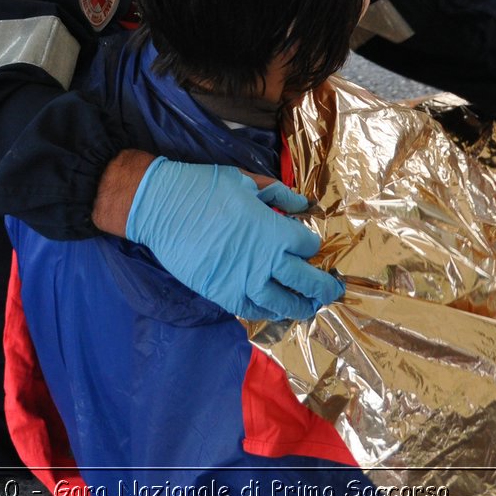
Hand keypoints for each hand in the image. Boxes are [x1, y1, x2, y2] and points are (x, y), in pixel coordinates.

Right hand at [125, 157, 342, 319]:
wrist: (162, 208)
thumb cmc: (205, 188)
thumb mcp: (246, 182)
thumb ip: (278, 194)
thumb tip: (302, 204)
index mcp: (274, 231)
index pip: (307, 246)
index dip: (312, 245)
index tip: (310, 246)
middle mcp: (265, 262)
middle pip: (306, 282)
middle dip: (324, 288)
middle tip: (332, 291)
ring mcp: (244, 282)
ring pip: (283, 304)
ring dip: (300, 307)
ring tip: (309, 308)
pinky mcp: (222, 294)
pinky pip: (253, 311)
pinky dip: (268, 313)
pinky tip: (275, 311)